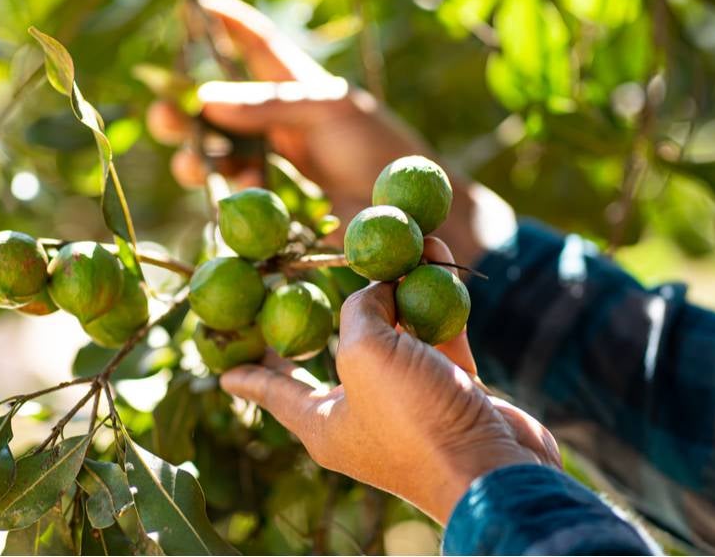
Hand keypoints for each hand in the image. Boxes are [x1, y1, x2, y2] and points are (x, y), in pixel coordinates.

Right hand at [146, 0, 509, 266]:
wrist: (411, 216)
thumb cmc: (380, 150)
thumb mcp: (329, 111)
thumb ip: (270, 103)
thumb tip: (207, 98)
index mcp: (296, 87)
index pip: (256, 46)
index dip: (228, 24)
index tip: (199, 4)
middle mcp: (277, 124)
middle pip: (217, 110)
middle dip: (184, 111)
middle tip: (165, 115)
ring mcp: (274, 165)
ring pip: (216, 155)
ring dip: (195, 156)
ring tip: (191, 164)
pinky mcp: (274, 204)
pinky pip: (234, 194)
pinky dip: (223, 190)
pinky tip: (226, 190)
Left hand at [221, 239, 559, 522]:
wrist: (492, 469)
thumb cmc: (412, 417)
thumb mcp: (363, 354)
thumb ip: (359, 312)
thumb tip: (379, 288)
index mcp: (325, 422)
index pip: (274, 393)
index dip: (249, 378)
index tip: (223, 372)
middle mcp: (363, 413)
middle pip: (335, 355)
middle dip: (329, 314)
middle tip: (303, 283)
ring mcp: (410, 403)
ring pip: (394, 334)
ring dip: (396, 288)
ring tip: (389, 245)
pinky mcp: (452, 391)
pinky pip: (437, 335)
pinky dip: (437, 299)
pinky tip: (436, 256)